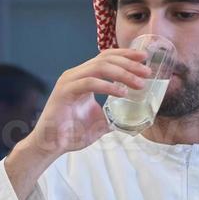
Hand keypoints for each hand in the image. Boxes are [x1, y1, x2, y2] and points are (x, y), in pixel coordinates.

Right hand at [19, 48, 151, 159]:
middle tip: (146, 73)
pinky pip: (89, 82)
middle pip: (105, 59)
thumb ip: (114, 114)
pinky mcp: (64, 91)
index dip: (126, 55)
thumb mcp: (100, 121)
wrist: (51, 145)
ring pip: (99, 67)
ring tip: (138, 84)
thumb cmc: (72, 132)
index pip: (106, 57)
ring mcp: (69, 81)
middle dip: (129, 63)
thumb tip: (134, 118)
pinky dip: (108, 86)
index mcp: (83, 77)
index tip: (144, 58)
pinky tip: (122, 93)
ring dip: (122, 73)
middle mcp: (75, 75)